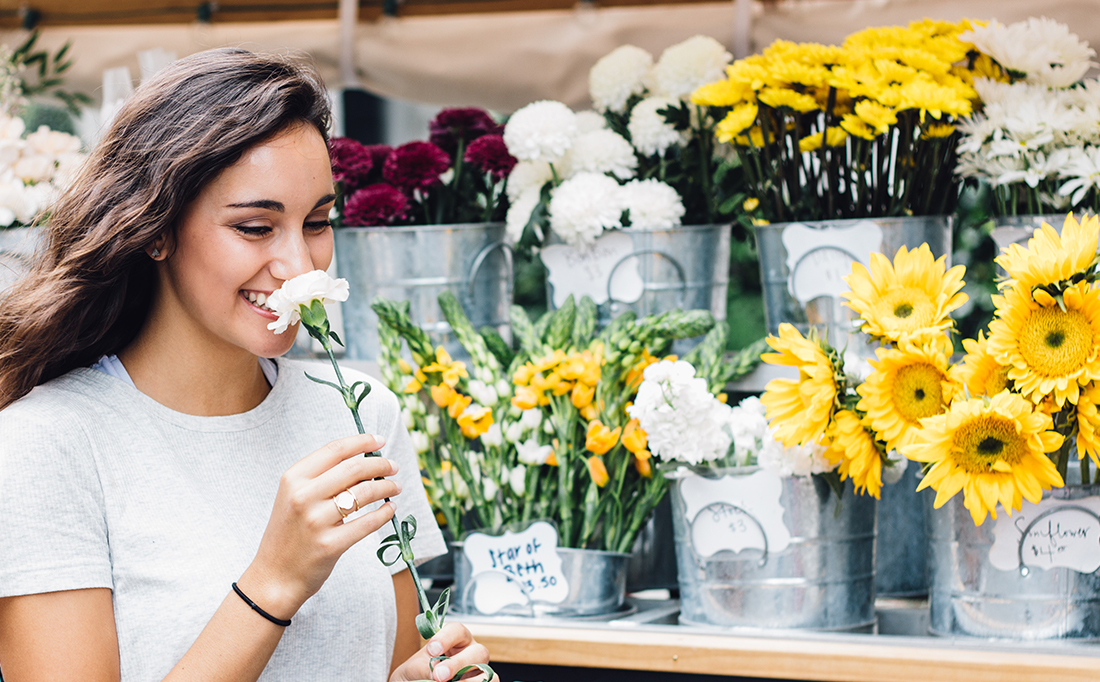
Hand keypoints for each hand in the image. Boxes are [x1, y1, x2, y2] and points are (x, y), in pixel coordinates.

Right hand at [238, 433, 400, 619]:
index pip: (335, 450)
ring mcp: (316, 521)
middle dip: (380, 464)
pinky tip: (390, 509)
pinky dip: (384, 513)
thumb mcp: (294, 497)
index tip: (380, 440)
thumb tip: (364, 460)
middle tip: (393, 466)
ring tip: (395, 487)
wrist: (274, 576)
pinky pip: (367, 523)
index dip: (362, 441)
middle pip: (354, 469)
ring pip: (364, 493)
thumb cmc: (290, 532)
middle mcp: (303, 496)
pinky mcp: (329, 545)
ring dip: (386, 487)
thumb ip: (322, 477)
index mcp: (293, 478)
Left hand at [389, 623, 489, 681]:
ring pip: (487, 672)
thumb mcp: (414, 668)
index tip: (431, 650)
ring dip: (470, 681)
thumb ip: (423, 667)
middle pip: (479, 651)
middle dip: (459, 664)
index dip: (446, 638)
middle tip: (439, 676)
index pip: (457, 629)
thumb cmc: (418, 672)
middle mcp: (471, 651)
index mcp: (455, 639)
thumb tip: (435, 672)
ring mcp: (478, 669)